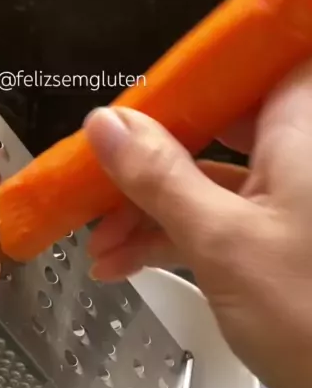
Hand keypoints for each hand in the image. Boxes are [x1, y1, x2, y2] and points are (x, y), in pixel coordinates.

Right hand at [84, 60, 311, 387]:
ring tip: (98, 245)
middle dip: (147, 165)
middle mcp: (297, 161)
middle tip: (97, 185)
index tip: (133, 109)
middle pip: (211, 134)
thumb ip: (160, 179)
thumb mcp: (220, 239)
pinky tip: (122, 264)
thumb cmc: (305, 313)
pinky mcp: (272, 247)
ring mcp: (284, 207)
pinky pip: (212, 226)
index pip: (243, 74)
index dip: (187, 86)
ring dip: (147, 213)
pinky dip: (169, 241)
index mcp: (300, 134)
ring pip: (204, 186)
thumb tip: (108, 125)